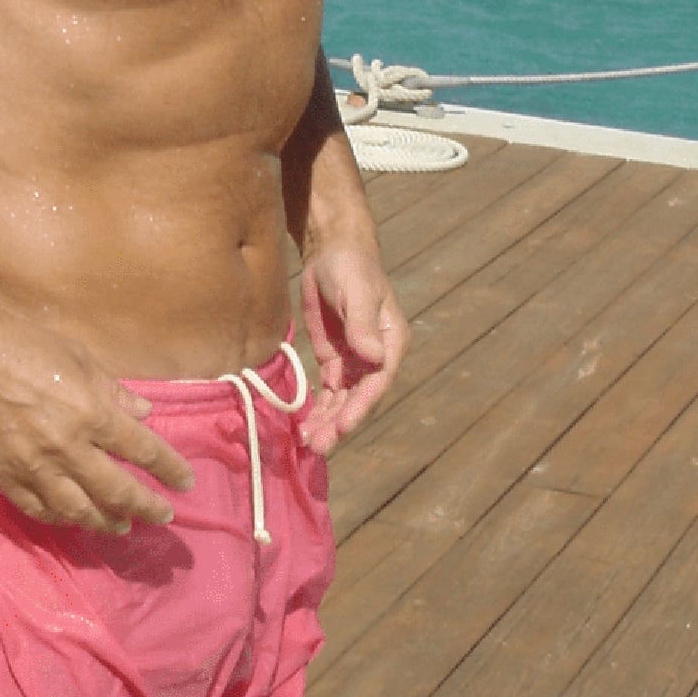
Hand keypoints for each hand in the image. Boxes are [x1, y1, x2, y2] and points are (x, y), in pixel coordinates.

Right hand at [0, 316, 196, 534]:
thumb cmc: (25, 343)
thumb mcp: (80, 357)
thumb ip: (114, 391)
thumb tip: (145, 413)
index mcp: (92, 413)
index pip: (143, 451)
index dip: (169, 470)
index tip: (185, 483)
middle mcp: (67, 447)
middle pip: (117, 491)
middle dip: (146, 507)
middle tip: (163, 516)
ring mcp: (33, 466)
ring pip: (79, 510)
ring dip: (106, 522)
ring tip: (122, 526)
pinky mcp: (3, 475)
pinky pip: (38, 508)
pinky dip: (61, 519)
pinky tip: (74, 520)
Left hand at [299, 236, 408, 457]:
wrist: (332, 251)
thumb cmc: (350, 266)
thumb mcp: (355, 292)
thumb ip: (362, 324)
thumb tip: (373, 357)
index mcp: (391, 341)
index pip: (377, 381)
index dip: (361, 406)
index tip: (344, 427)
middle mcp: (376, 356)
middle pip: (359, 397)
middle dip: (340, 423)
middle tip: (319, 446)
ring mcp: (355, 360)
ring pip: (343, 399)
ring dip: (329, 422)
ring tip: (310, 444)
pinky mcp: (334, 358)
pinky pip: (329, 390)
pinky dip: (320, 408)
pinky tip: (306, 426)